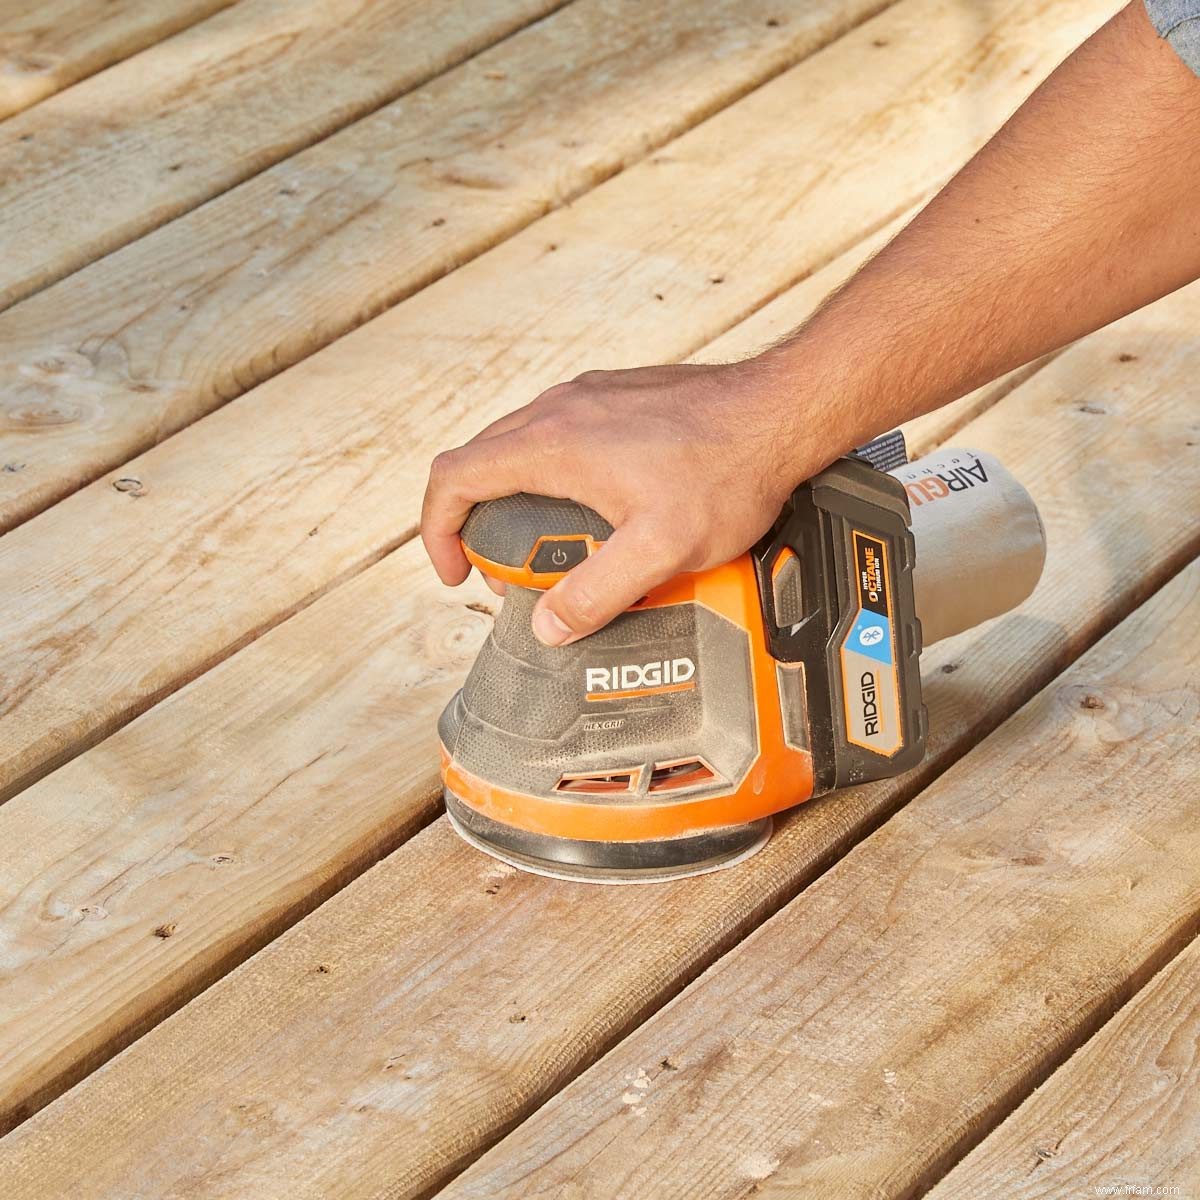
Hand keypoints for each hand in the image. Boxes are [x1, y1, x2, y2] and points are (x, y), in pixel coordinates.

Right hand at [420, 359, 837, 645]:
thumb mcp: (659, 549)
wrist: (781, 411)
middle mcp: (560, 410)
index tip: (457, 570)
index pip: (455, 478)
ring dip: (515, 498)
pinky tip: (594, 509)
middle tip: (510, 573)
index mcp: (553, 444)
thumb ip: (597, 592)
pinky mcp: (615, 398)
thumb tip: (548, 626)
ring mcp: (588, 398)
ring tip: (550, 546)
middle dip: (478, 522)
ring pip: (519, 447)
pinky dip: (550, 476)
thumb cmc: (727, 470)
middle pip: (480, 463)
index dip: (438, 529)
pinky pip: (558, 436)